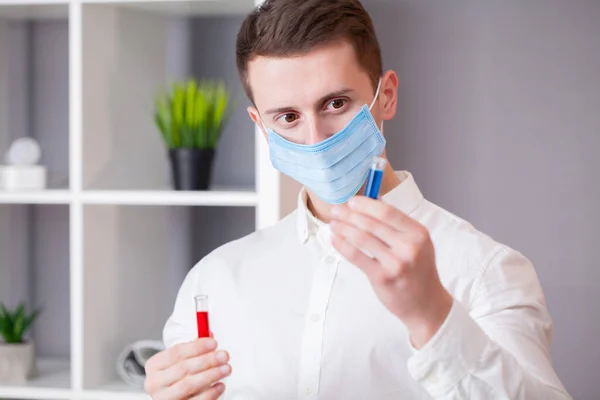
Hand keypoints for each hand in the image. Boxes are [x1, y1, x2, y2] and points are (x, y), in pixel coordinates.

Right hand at [144, 338, 230, 399]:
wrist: (172, 397)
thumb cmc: (178, 375)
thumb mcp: (181, 360)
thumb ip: (194, 348)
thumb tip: (209, 336)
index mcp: (154, 365)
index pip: (176, 352)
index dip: (196, 347)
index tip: (214, 343)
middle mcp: (154, 383)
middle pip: (183, 368)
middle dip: (207, 360)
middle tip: (224, 355)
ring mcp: (163, 398)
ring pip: (189, 385)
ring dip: (211, 375)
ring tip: (226, 369)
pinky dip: (210, 393)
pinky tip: (220, 385)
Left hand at [330, 196, 452, 348]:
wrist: (426, 303)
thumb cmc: (418, 270)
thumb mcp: (417, 243)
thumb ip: (397, 225)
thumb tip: (371, 202)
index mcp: (418, 233)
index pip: (388, 212)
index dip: (366, 204)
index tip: (352, 201)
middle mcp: (409, 247)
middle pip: (372, 223)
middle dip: (349, 214)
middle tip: (336, 210)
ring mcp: (396, 263)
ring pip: (362, 238)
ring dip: (343, 228)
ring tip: (333, 224)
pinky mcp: (382, 278)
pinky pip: (357, 257)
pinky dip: (343, 245)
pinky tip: (335, 240)